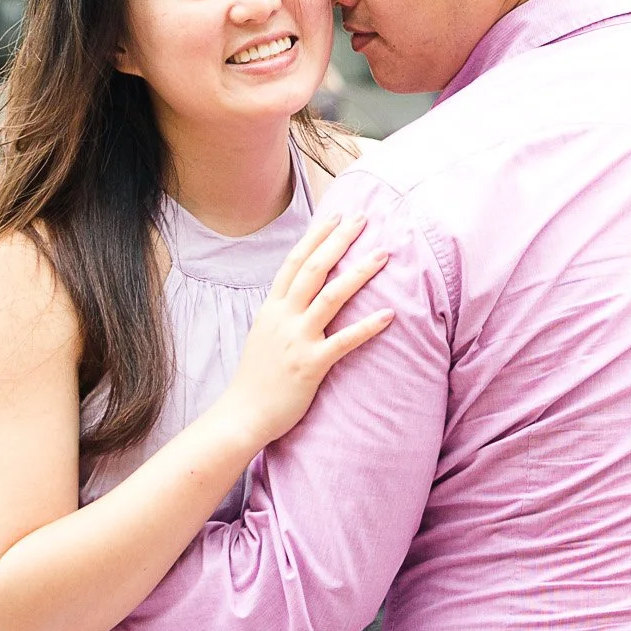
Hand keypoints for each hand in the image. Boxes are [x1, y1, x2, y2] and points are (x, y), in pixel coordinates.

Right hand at [223, 206, 391, 452]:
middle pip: (313, 269)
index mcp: (272, 308)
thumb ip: (280, 311)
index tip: (336, 215)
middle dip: (339, 240)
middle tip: (362, 218)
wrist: (241, 415)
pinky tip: (389, 314)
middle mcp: (283, 318)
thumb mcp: (263, 334)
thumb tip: (297, 292)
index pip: (294, 262)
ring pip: (330, 296)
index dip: (316, 237)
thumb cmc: (256, 377)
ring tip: (383, 254)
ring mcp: (296, 339)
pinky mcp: (310, 365)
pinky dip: (367, 326)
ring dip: (359, 273)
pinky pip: (344, 341)